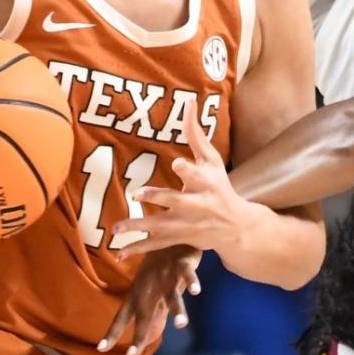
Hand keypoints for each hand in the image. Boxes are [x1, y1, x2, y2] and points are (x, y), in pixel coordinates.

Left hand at [98, 245, 201, 354]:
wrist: (169, 230)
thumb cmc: (157, 261)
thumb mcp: (148, 285)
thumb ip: (149, 307)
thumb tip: (146, 330)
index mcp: (138, 292)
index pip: (122, 316)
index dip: (112, 332)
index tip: (101, 349)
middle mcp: (149, 287)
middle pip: (145, 314)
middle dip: (139, 334)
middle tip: (133, 354)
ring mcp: (166, 276)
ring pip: (171, 297)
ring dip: (177, 310)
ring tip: (181, 325)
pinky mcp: (182, 265)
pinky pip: (187, 275)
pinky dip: (192, 282)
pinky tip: (196, 291)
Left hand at [111, 102, 250, 259]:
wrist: (235, 227)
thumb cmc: (220, 186)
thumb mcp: (212, 160)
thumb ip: (196, 133)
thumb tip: (190, 102)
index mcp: (206, 182)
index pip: (197, 174)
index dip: (187, 169)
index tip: (177, 163)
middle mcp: (198, 205)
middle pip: (177, 202)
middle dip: (158, 198)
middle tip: (137, 194)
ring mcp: (188, 224)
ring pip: (162, 227)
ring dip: (140, 227)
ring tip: (117, 228)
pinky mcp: (180, 238)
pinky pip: (157, 245)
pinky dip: (139, 249)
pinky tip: (120, 252)